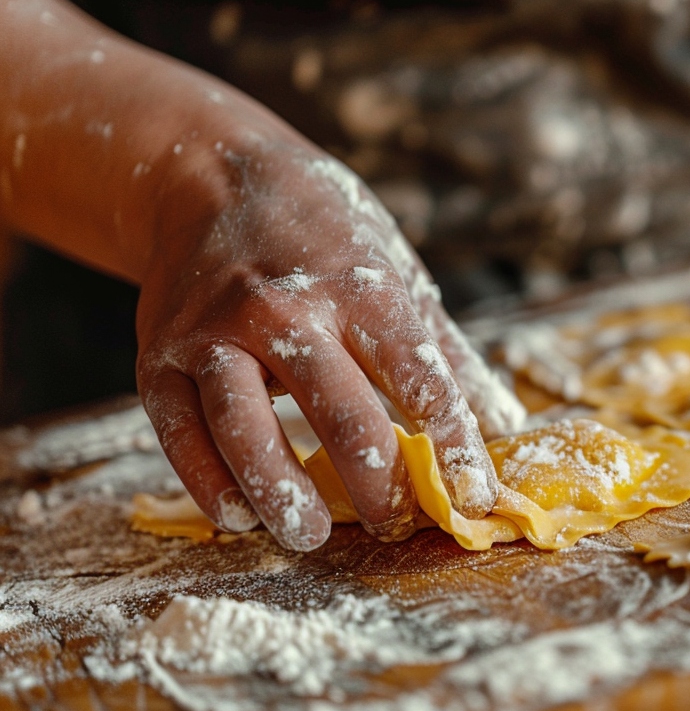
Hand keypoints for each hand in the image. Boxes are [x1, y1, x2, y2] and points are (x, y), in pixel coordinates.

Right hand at [136, 142, 524, 549]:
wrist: (210, 175)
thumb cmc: (324, 235)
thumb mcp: (397, 273)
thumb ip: (447, 352)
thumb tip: (508, 419)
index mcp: (362, 288)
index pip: (420, 378)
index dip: (454, 443)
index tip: (476, 494)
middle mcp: (287, 309)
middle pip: (338, 410)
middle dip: (373, 480)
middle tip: (393, 524)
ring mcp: (216, 331)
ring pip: (244, 424)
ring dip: (277, 489)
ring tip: (307, 535)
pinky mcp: (161, 353)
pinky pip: (180, 430)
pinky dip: (207, 480)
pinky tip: (239, 516)